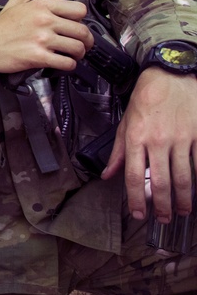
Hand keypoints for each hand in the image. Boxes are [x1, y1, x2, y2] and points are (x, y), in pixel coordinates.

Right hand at [0, 0, 93, 78]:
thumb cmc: (0, 26)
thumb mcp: (18, 3)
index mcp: (42, 6)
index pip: (79, 9)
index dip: (81, 19)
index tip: (77, 25)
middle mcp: (45, 21)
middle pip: (82, 31)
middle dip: (86, 40)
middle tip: (83, 45)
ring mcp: (42, 39)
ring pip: (77, 48)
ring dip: (79, 54)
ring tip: (73, 55)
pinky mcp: (39, 57)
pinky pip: (66, 63)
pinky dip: (69, 66)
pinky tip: (63, 64)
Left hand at [102, 68, 196, 222]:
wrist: (171, 75)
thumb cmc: (145, 99)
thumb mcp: (125, 123)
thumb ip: (118, 152)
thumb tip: (107, 175)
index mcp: (136, 138)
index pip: (133, 175)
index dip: (136, 198)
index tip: (139, 214)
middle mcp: (157, 141)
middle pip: (160, 181)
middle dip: (161, 205)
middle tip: (163, 219)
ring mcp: (180, 139)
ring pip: (183, 177)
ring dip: (183, 199)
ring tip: (182, 211)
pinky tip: (195, 190)